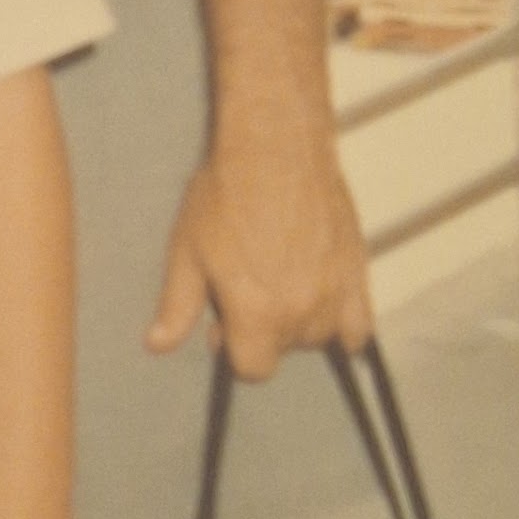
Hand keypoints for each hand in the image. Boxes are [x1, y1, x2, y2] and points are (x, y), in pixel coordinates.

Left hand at [148, 125, 374, 382]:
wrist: (275, 148)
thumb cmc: (226, 196)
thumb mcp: (188, 253)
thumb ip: (177, 308)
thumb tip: (157, 345)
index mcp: (257, 314)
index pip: (254, 369)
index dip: (235, 349)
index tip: (225, 322)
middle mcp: (302, 311)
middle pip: (285, 349)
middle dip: (264, 329)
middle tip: (249, 287)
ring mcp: (336, 293)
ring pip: (320, 335)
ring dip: (301, 322)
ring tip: (281, 282)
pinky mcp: (358, 271)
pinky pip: (361, 325)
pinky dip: (346, 325)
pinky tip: (326, 307)